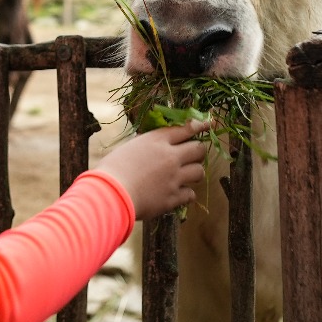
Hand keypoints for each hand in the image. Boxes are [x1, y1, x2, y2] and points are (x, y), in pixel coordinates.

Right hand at [95, 119, 212, 220]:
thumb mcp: (129, 148)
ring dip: (195, 172)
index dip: (200, 126)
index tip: (208, 124)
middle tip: (194, 156)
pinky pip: (191, 194)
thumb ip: (146, 146)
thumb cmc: (112, 169)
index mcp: (158, 141)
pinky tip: (181, 193)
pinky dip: (187, 194)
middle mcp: (170, 157)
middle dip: (199, 151)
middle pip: (199, 149)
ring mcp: (174, 177)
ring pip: (199, 172)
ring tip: (188, 175)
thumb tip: (154, 146)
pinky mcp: (173, 197)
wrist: (112, 194)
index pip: (186, 129)